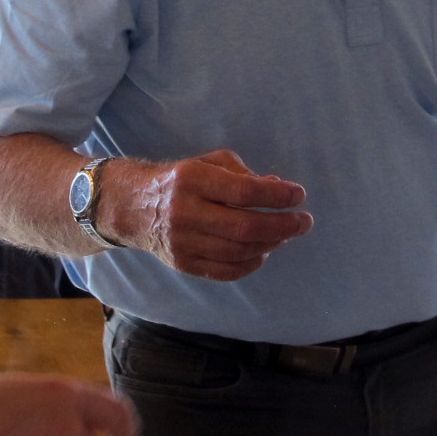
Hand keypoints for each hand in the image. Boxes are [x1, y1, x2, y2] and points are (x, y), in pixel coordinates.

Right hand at [105, 150, 312, 281]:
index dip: (277, 196)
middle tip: (304, 222)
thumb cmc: (180, 180)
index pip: (244, 192)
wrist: (132, 207)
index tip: (299, 195)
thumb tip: (279, 189)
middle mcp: (185, 212)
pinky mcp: (182, 263)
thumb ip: (244, 175)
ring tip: (286, 234)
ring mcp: (182, 242)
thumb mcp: (209, 164)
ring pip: (239, 251)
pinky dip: (251, 263)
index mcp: (192, 179)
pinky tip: (264, 250)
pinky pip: (226, 270)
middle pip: (245, 227)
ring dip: (271, 244)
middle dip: (283, 226)